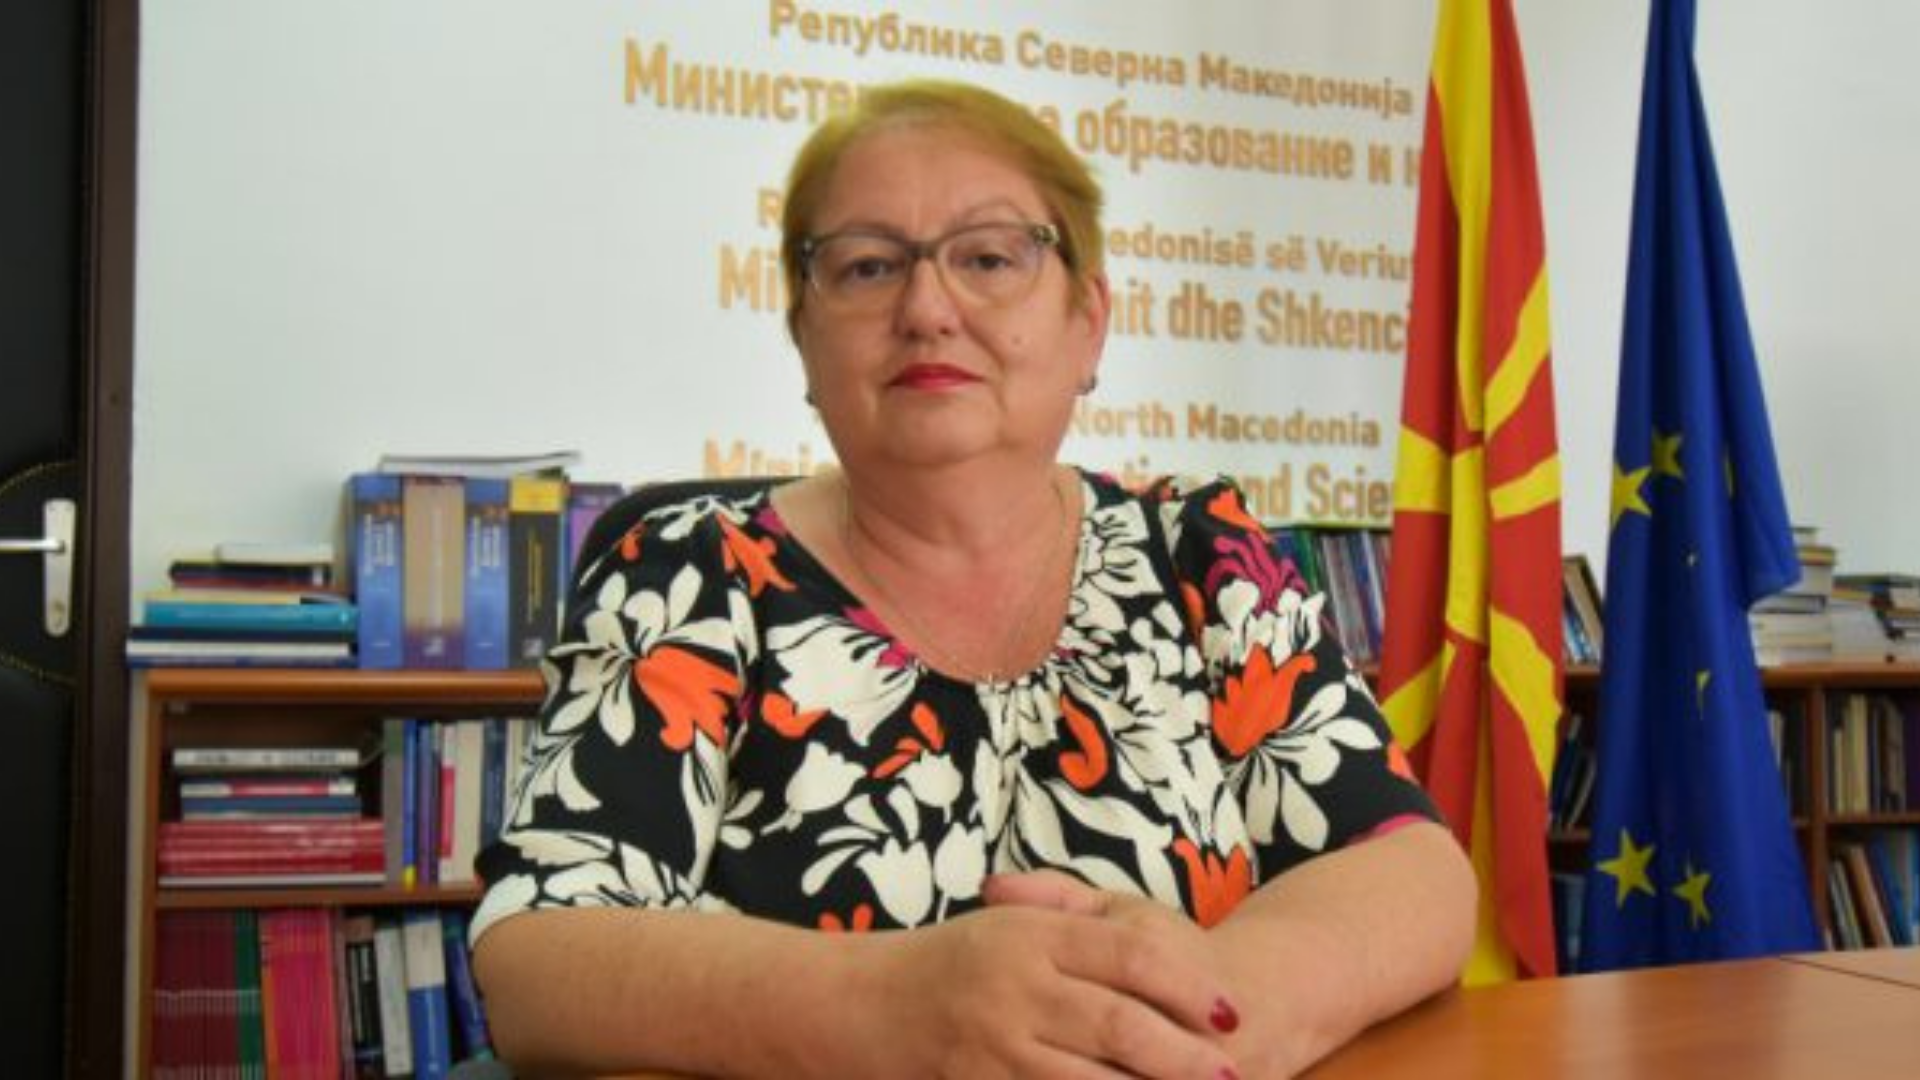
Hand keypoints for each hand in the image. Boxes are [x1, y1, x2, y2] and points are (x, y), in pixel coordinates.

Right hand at [846, 892, 1240, 1079]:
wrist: (857, 1005)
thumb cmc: (952, 964)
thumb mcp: (1008, 922)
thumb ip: (1075, 915)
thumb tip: (1161, 950)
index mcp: (1032, 936)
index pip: (1131, 956)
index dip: (1187, 985)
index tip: (1228, 1011)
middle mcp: (1015, 986)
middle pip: (1120, 1024)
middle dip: (1184, 1056)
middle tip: (1232, 1071)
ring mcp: (994, 1044)